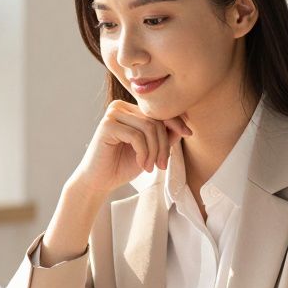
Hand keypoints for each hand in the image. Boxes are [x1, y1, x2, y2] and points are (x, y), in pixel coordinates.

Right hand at [69, 101, 191, 197]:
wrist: (99, 181)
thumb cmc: (122, 165)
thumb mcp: (150, 150)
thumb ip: (164, 137)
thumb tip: (184, 127)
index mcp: (130, 109)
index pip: (158, 111)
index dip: (175, 121)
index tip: (188, 134)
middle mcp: (120, 107)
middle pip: (155, 120)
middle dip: (163, 144)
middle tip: (161, 165)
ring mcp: (112, 114)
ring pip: (149, 127)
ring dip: (154, 151)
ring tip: (151, 166)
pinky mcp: (107, 125)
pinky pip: (136, 136)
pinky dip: (143, 153)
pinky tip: (141, 164)